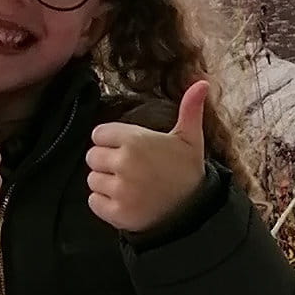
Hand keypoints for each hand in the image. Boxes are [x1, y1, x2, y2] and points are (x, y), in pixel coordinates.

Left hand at [87, 82, 211, 237]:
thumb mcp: (190, 138)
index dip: (111, 141)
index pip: (99, 134)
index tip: (128, 150)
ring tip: (128, 186)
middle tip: (128, 170)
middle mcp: (124, 162)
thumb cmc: (187, 171)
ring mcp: (120, 189)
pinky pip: (93, 202)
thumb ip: (190, 109)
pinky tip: (124, 201)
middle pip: (92, 156)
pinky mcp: (117, 212)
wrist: (194, 211)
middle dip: (106, 162)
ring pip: (92, 180)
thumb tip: (201, 82)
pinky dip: (104, 203)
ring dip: (105, 183)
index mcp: (136, 140)